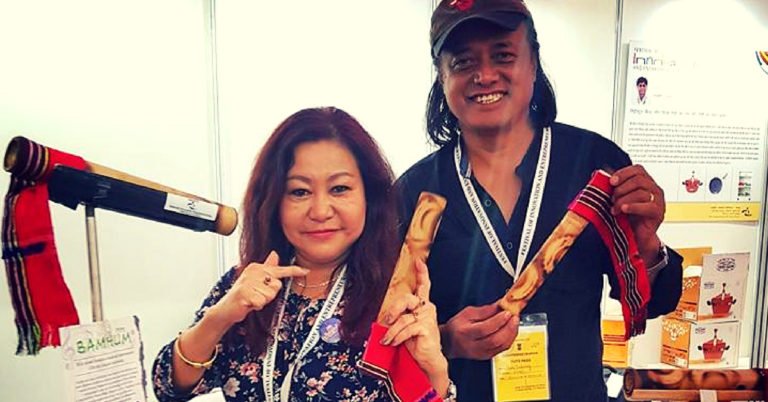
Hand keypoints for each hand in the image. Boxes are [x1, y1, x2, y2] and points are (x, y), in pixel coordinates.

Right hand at [209, 251, 308, 325]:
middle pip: (277, 286)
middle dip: (269, 295)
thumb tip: (275, 254)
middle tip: (257, 296)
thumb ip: (267, 268)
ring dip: (262, 301)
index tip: (306, 271)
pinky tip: (248, 304)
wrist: (226, 308)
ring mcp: (248, 282)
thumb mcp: (256, 280)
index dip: (294, 271)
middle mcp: (253, 272)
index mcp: (257, 267)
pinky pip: (261, 302)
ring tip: (252, 299)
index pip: (279, 269)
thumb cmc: (243, 294)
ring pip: (270, 295)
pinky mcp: (244, 293)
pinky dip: (256, 306)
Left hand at [380, 260, 448, 392]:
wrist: (427, 360)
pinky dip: (397, 336)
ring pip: (402, 319)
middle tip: (387, 320)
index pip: (424, 286)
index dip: (422, 273)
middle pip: (406, 299)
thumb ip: (398, 318)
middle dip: (393, 309)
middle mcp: (426, 308)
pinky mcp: (426, 328)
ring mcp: (428, 317)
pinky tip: (394, 342)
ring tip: (387, 339)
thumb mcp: (404, 327)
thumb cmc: (416, 343)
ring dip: (391, 331)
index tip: (419, 261)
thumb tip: (383, 317)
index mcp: (422, 305)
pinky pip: (406, 328)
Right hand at [441, 303, 519, 359]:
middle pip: (495, 340)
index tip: (507, 312)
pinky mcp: (487, 356)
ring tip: (515, 322)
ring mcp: (480, 354)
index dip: (498, 321)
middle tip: (515, 317)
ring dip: (512, 333)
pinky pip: (502, 349)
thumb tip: (500, 305)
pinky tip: (511, 330)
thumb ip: (485, 310)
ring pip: (501, 346)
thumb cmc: (457, 327)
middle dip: (508, 328)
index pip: (484, 329)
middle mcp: (472, 346)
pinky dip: (510, 339)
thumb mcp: (467, 313)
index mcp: (465, 333)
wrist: (449, 343)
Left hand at [610, 165, 663, 260]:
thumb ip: (610, 186)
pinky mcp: (658, 213)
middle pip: (639, 180)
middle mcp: (654, 189)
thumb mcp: (616, 198)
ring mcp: (658, 200)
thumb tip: (596, 174)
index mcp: (645, 182)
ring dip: (623, 200)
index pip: (638, 169)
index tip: (612, 181)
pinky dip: (633, 207)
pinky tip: (623, 210)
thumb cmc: (627, 216)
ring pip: (641, 192)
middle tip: (612, 199)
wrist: (635, 237)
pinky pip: (647, 206)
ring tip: (615, 209)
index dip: (624, 173)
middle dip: (621, 189)